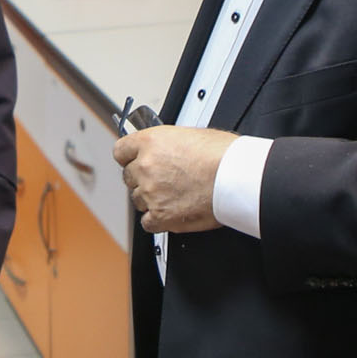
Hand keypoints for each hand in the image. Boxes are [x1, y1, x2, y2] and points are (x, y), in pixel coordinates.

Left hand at [112, 125, 234, 233]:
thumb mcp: (191, 135)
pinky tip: (170, 213)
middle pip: (129, 177)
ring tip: (173, 196)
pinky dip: (157, 220)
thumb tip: (168, 151)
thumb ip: (169, 144)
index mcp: (151, 142)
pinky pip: (147, 223)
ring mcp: (151, 193)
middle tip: (163, 180)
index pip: (121, 151)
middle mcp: (145, 167)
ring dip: (151, 199)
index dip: (129, 157)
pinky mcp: (161, 216)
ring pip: (137, 200)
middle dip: (143, 179)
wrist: (235, 178)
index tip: (134, 161)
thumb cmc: (223, 155)